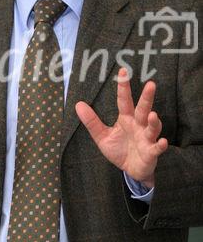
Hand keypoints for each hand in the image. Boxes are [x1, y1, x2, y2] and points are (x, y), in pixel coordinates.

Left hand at [75, 68, 167, 187]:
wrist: (131, 171)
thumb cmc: (119, 150)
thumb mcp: (102, 136)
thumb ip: (91, 121)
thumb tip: (78, 104)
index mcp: (126, 119)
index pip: (124, 100)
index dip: (123, 86)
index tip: (123, 70)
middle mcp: (138, 125)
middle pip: (143, 109)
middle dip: (147, 97)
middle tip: (151, 84)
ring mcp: (146, 138)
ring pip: (152, 127)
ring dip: (154, 121)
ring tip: (152, 115)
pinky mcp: (151, 152)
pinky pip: (157, 147)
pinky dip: (160, 145)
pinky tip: (163, 142)